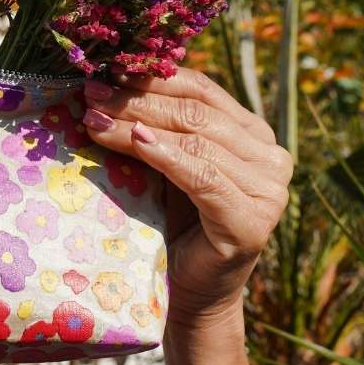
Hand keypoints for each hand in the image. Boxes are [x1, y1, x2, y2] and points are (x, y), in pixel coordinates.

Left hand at [82, 69, 292, 332]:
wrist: (187, 294)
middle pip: (196, 113)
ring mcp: (269, 190)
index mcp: (253, 133)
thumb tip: (103, 80)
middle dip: (138, 99)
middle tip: (92, 92)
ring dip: (138, 124)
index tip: (106, 70)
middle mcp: (271, 156)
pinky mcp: (254, 221)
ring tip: (95, 118)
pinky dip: (166, 156)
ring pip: (196, 140)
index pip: (202, 89)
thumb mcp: (163, 162)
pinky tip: (135, 141)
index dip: (154, 76)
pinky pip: (203, 177)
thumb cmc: (169, 223)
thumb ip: (153, 124)